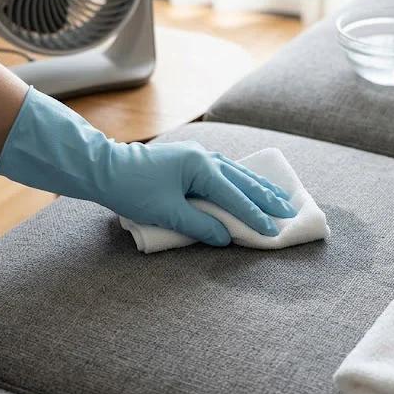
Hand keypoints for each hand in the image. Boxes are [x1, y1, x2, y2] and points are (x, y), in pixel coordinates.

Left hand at [101, 141, 295, 244]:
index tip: (273, 231)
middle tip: (290, 211)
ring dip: (258, 187)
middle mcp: (204, 157)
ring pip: (236, 173)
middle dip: (267, 198)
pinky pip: (224, 170)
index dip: (255, 216)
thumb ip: (200, 225)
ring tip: (280, 197)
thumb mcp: (167, 213)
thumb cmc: (132, 189)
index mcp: (200, 168)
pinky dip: (241, 180)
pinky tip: (249, 184)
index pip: (235, 196)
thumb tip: (226, 237)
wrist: (102, 167)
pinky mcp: (189, 159)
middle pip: (243, 180)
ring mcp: (197, 155)